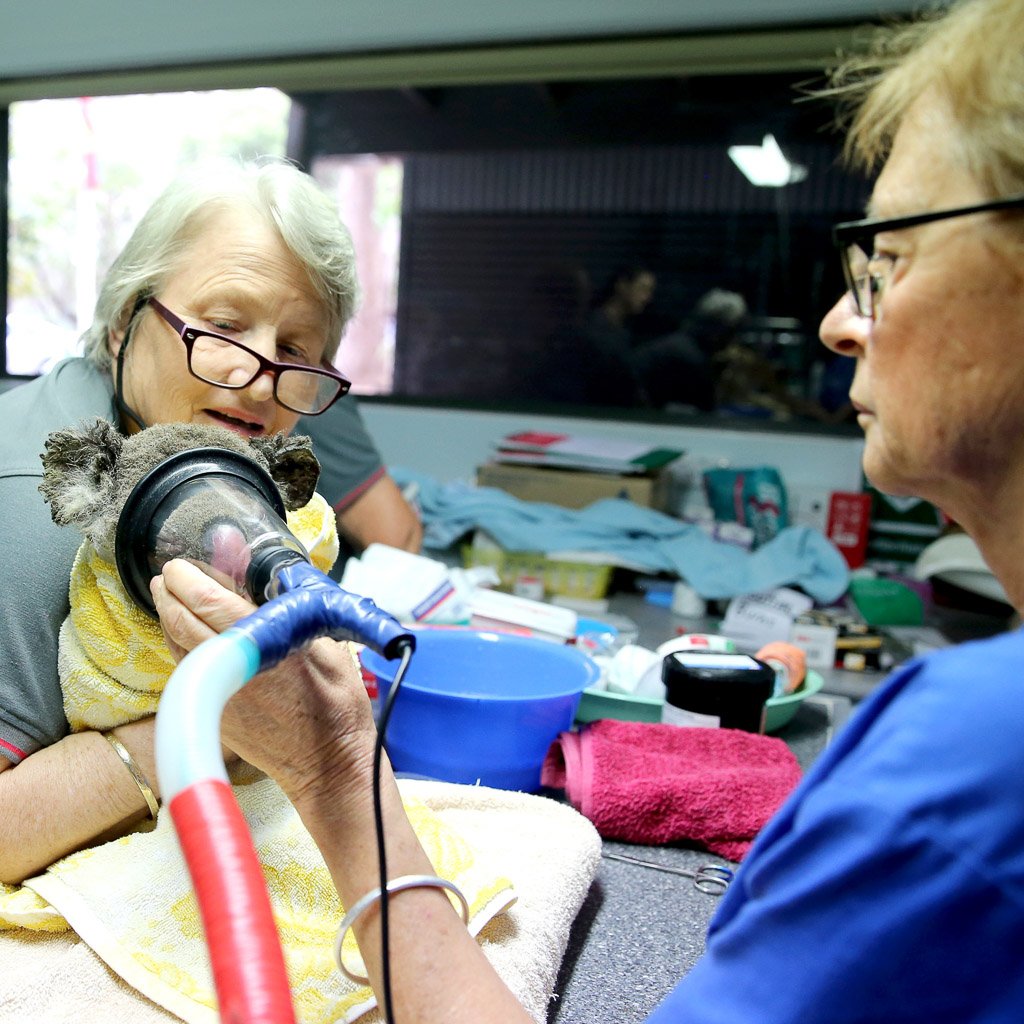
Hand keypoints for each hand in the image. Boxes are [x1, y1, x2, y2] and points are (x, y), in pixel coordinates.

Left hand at [150, 559, 377, 800]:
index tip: (180, 564)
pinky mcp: (214, 714)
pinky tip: (185, 636)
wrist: (328, 762)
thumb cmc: (337, 703)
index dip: (187, 579)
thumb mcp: (329, 646)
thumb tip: (274, 575)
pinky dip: (179, 647)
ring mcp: (218, 695)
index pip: (207, 603)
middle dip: (169, 594)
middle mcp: (232, 669)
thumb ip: (297, 612)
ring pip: (176, 648)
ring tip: (170, 599)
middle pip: (180, 623)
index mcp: (263, 647)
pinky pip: (186, 672)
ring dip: (169, 619)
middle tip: (169, 575)